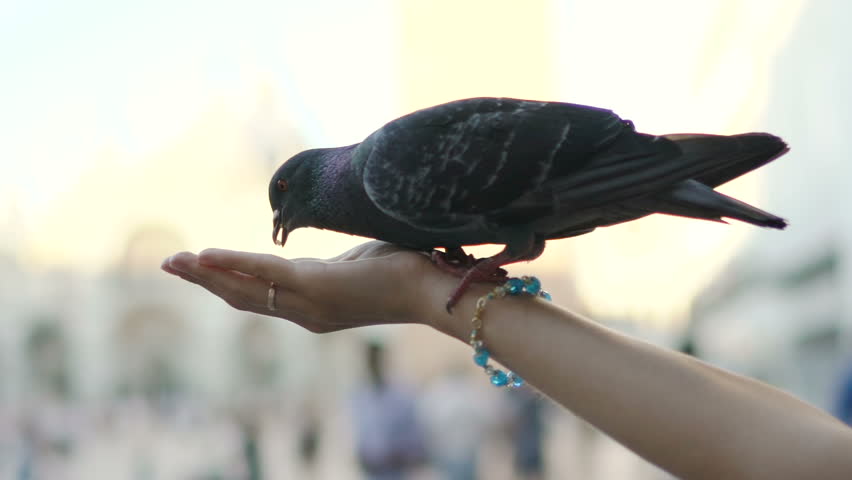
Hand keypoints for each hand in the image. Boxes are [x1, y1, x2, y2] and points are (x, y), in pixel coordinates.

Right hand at [161, 241, 436, 331]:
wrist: (433, 287)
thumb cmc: (406, 270)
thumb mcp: (361, 263)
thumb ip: (337, 263)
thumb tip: (337, 255)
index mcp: (314, 305)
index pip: (260, 295)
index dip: (228, 282)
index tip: (202, 269)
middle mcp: (305, 311)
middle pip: (242, 297)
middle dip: (204, 281)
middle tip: (170, 265)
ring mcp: (308, 303)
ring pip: (245, 289)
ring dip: (206, 274)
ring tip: (174, 262)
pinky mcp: (316, 288)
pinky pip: (264, 274)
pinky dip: (233, 263)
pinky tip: (205, 256)